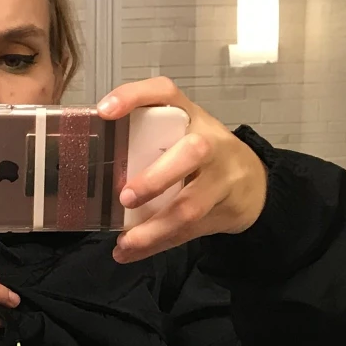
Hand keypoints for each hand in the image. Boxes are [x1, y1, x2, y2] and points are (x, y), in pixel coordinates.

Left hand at [96, 77, 268, 263]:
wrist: (254, 184)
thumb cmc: (203, 158)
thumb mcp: (181, 138)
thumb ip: (148, 143)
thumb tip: (92, 164)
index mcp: (191, 116)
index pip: (165, 93)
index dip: (135, 97)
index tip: (104, 111)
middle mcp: (210, 141)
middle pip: (192, 153)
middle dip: (156, 178)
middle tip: (125, 198)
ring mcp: (222, 177)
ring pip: (190, 205)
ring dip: (154, 229)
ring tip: (125, 242)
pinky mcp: (224, 209)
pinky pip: (188, 231)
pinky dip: (157, 244)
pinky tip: (131, 251)